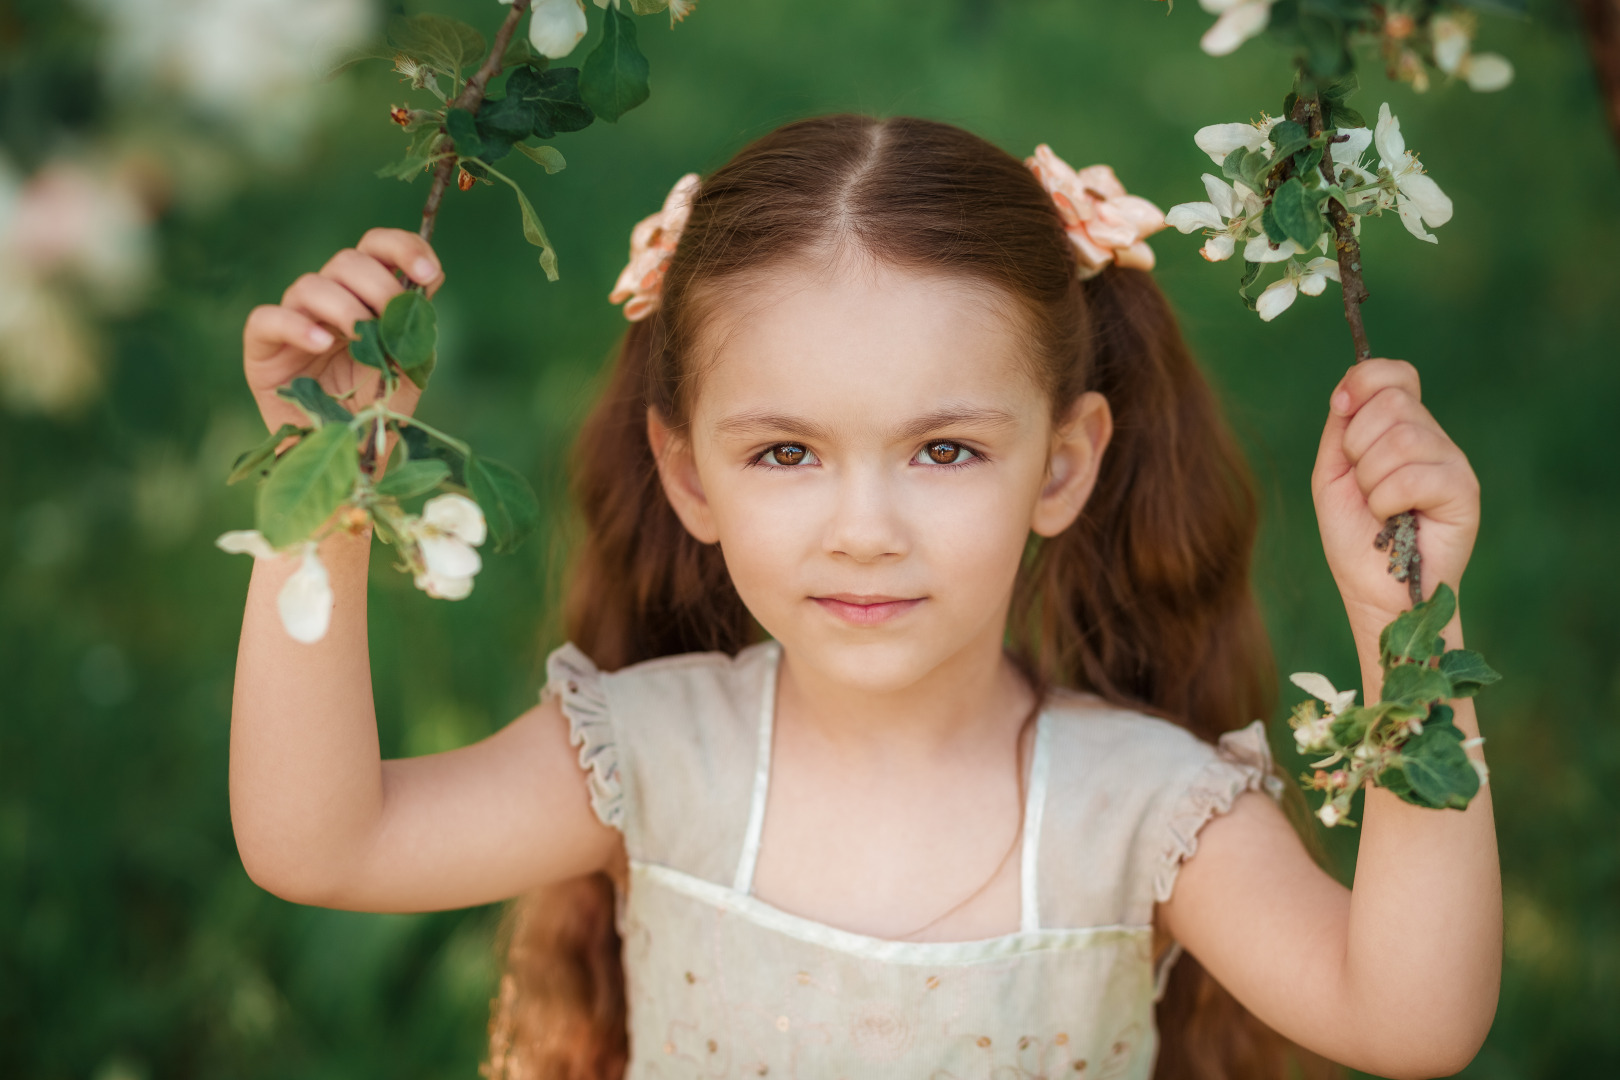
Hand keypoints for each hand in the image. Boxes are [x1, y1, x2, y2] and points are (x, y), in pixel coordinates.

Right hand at [242, 228, 442, 432]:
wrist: (345, 458)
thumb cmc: (375, 413)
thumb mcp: (405, 372)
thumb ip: (412, 332)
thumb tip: (420, 289)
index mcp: (365, 299)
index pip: (377, 250)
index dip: (402, 248)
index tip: (429, 272)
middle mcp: (328, 303)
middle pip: (347, 262)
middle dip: (378, 285)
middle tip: (390, 320)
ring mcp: (294, 321)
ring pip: (312, 284)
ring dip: (344, 306)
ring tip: (359, 336)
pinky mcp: (262, 348)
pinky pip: (267, 319)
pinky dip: (296, 326)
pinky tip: (322, 344)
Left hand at [1311, 359, 1478, 642]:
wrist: (1372, 590)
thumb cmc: (1354, 535)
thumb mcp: (1334, 473)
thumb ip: (1341, 428)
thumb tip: (1348, 389)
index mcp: (1403, 428)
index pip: (1396, 374)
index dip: (1364, 382)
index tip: (1340, 409)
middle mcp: (1433, 439)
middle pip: (1392, 403)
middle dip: (1357, 446)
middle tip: (1363, 485)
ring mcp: (1452, 463)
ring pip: (1401, 439)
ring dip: (1371, 480)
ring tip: (1379, 508)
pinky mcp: (1464, 491)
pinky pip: (1413, 476)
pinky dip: (1387, 501)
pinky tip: (1395, 520)